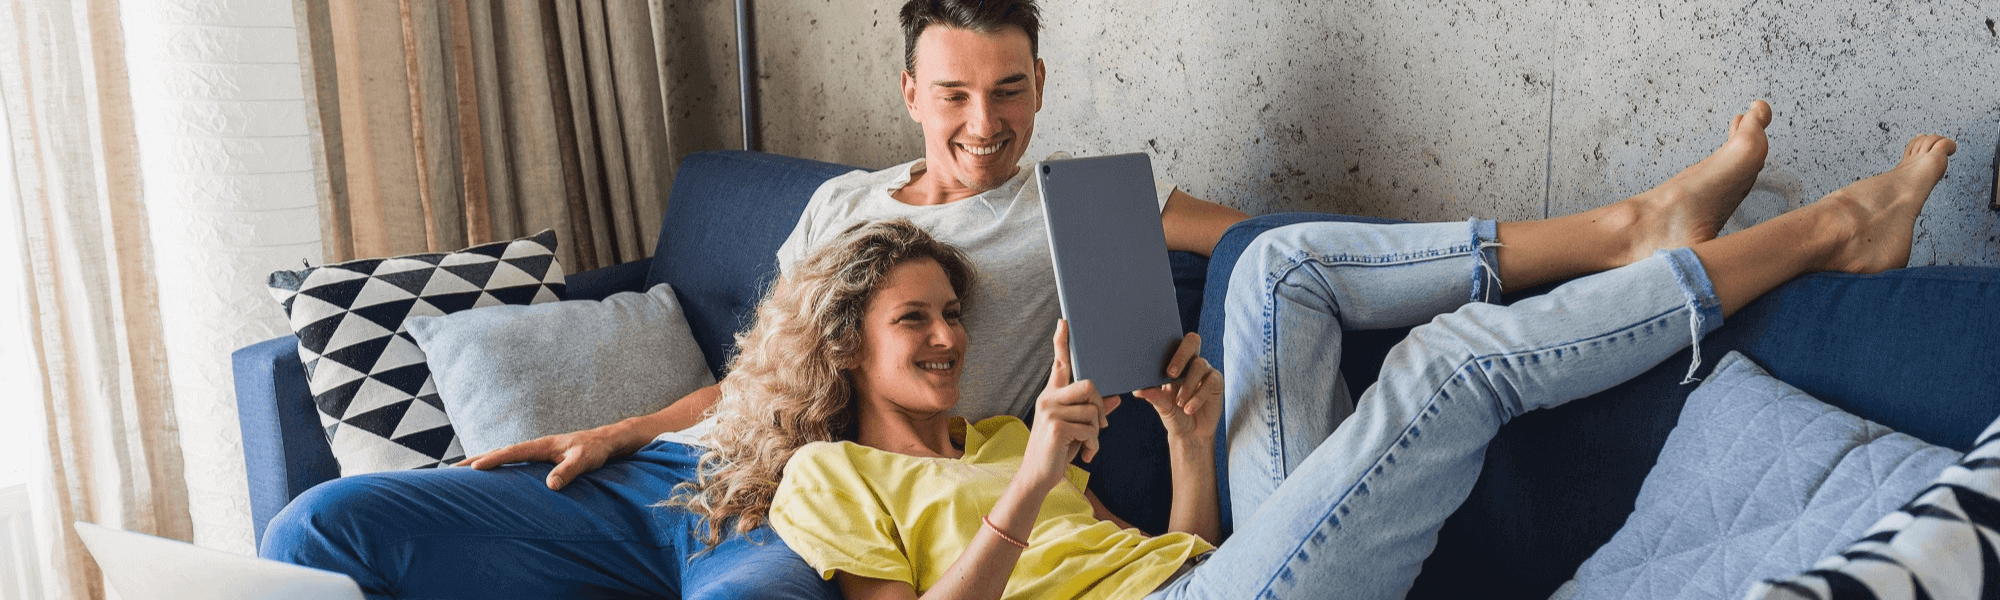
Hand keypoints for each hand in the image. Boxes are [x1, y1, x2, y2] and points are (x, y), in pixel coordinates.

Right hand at [455, 422, 646, 489]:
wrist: (604, 442)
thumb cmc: (594, 451)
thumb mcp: (584, 461)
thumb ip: (569, 471)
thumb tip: (550, 486)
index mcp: (541, 445)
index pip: (511, 453)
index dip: (492, 460)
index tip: (472, 469)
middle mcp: (534, 447)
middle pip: (498, 452)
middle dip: (474, 461)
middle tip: (449, 471)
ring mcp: (534, 452)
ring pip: (502, 457)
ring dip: (481, 463)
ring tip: (458, 474)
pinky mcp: (537, 459)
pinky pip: (511, 462)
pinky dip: (495, 467)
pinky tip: (487, 477)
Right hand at [1022, 320, 1119, 493]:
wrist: (1038, 477)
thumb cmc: (1057, 452)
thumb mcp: (1077, 430)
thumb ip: (1093, 413)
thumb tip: (1116, 400)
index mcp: (1052, 396)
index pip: (1059, 364)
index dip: (1061, 342)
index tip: (1063, 322)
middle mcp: (1048, 399)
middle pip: (1089, 386)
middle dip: (1100, 407)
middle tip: (1101, 427)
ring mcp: (1051, 412)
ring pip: (1093, 412)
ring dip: (1097, 434)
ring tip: (1087, 446)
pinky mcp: (1056, 427)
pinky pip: (1090, 429)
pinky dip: (1094, 445)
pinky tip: (1085, 456)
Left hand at [1132, 332, 1220, 441]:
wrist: (1190, 433)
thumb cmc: (1174, 414)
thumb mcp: (1161, 405)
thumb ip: (1152, 395)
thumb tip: (1137, 389)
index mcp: (1174, 361)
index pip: (1173, 343)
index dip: (1167, 344)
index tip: (1157, 362)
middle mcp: (1191, 361)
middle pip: (1192, 341)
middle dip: (1181, 355)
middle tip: (1170, 374)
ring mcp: (1205, 370)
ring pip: (1199, 365)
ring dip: (1187, 385)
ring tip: (1179, 403)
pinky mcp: (1216, 382)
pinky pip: (1210, 382)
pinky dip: (1198, 396)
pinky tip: (1189, 408)